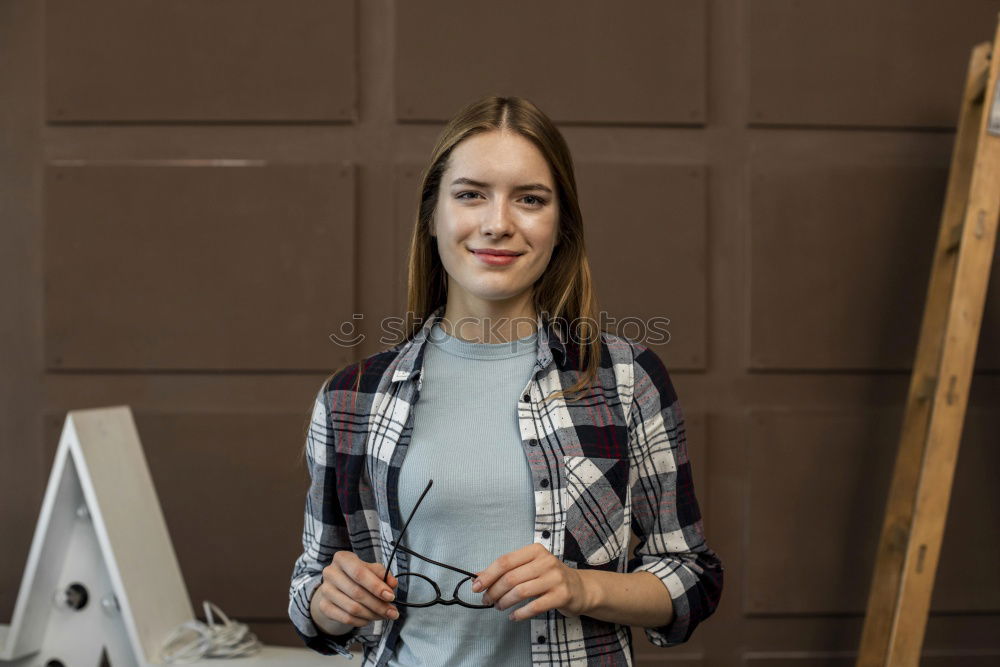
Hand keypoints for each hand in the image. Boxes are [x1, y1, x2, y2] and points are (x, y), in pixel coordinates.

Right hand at [311, 550, 399, 630]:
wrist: (335, 587)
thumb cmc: (357, 576)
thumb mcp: (371, 570)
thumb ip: (383, 575)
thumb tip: (393, 584)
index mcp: (342, 558)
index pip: (359, 573)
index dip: (376, 586)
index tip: (391, 596)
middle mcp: (330, 573)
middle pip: (357, 593)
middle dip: (378, 605)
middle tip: (392, 612)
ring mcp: (325, 590)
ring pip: (352, 608)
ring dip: (372, 614)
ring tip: (384, 615)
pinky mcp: (323, 606)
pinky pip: (346, 618)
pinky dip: (361, 621)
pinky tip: (370, 619)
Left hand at [471, 543, 591, 620]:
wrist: (580, 588)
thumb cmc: (549, 577)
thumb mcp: (530, 567)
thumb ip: (506, 570)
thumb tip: (478, 577)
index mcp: (535, 550)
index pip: (505, 561)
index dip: (488, 575)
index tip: (476, 586)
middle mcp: (546, 561)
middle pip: (511, 578)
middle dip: (494, 591)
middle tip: (487, 600)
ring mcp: (555, 578)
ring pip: (520, 592)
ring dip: (504, 602)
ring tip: (498, 607)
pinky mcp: (561, 596)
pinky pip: (534, 606)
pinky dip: (519, 613)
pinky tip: (513, 616)